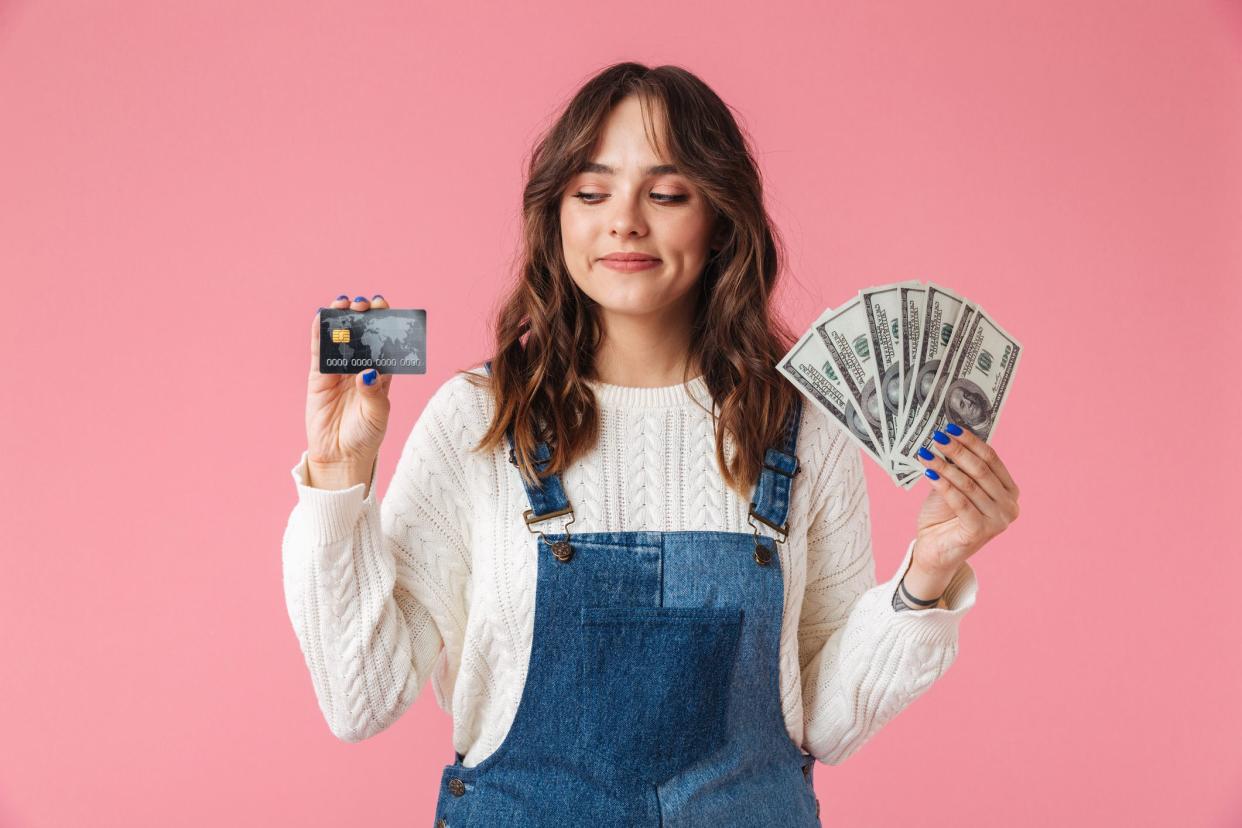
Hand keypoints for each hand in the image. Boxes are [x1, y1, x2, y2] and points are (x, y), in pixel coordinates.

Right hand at [305, 294, 394, 474]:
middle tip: (365, 303)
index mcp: (381, 375)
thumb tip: (368, 372)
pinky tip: (321, 317)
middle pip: (362, 336)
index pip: (384, 343)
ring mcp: (338, 371)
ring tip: (344, 303)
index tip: (384, 307)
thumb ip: (374, 393)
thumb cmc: (365, 436)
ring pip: (340, 339)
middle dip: (364, 317)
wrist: (340, 455)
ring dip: (342, 320)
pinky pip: (319, 352)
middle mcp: (360, 368)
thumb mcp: (377, 415)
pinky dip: (319, 334)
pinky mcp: (318, 377)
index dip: (385, 324)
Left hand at [910, 423, 1020, 577]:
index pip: (992, 459)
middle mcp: (1010, 506)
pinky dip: (944, 486)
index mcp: (1009, 491)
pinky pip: (960, 502)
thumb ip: (957, 468)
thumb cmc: (945, 517)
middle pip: (981, 470)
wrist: (934, 551)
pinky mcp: (980, 532)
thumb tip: (946, 436)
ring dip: (945, 467)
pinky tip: (929, 473)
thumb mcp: (953, 486)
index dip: (971, 442)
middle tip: (936, 436)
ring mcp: (998, 521)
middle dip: (957, 451)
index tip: (951, 428)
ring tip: (925, 453)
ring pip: (969, 485)